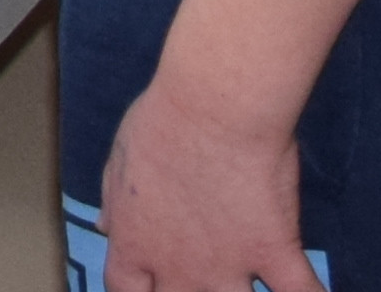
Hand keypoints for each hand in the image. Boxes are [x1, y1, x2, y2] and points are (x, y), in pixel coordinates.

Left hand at [96, 63, 321, 291]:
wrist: (215, 107)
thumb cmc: (163, 121)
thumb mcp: (122, 158)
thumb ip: (115, 201)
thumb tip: (106, 226)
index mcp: (136, 242)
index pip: (124, 288)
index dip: (137, 290)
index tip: (149, 283)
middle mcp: (179, 267)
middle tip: (202, 276)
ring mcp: (228, 266)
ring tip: (251, 288)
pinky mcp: (273, 251)